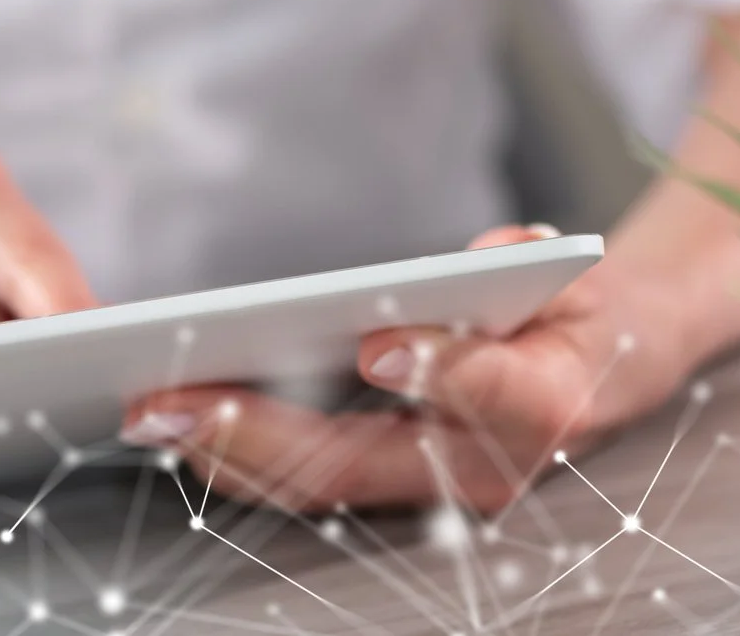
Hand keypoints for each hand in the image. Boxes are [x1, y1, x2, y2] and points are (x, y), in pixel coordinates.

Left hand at [122, 225, 706, 512]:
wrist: (595, 369)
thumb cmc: (574, 314)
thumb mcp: (574, 276)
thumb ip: (534, 264)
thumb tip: (502, 250)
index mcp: (545, 405)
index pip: (498, 399)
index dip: (442, 373)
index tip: (379, 347)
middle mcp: (479, 471)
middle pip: (359, 465)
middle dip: (255, 435)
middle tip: (171, 403)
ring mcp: (424, 490)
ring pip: (311, 486)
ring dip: (220, 455)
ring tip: (145, 413)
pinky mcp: (380, 485)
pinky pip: (298, 481)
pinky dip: (230, 456)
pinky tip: (170, 421)